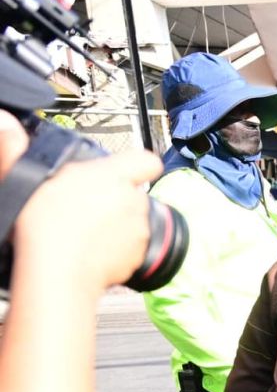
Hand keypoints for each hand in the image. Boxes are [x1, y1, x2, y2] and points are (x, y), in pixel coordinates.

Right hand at [3, 113, 161, 293]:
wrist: (58, 269)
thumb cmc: (45, 225)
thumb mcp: (28, 179)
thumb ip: (17, 149)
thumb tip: (4, 122)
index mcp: (113, 175)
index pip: (146, 160)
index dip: (139, 165)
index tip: (130, 169)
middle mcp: (133, 201)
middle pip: (135, 193)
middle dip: (117, 198)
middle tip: (89, 205)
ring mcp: (139, 229)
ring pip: (134, 221)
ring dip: (119, 223)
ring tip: (88, 229)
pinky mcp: (139, 255)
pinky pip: (133, 248)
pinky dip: (119, 249)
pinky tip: (93, 249)